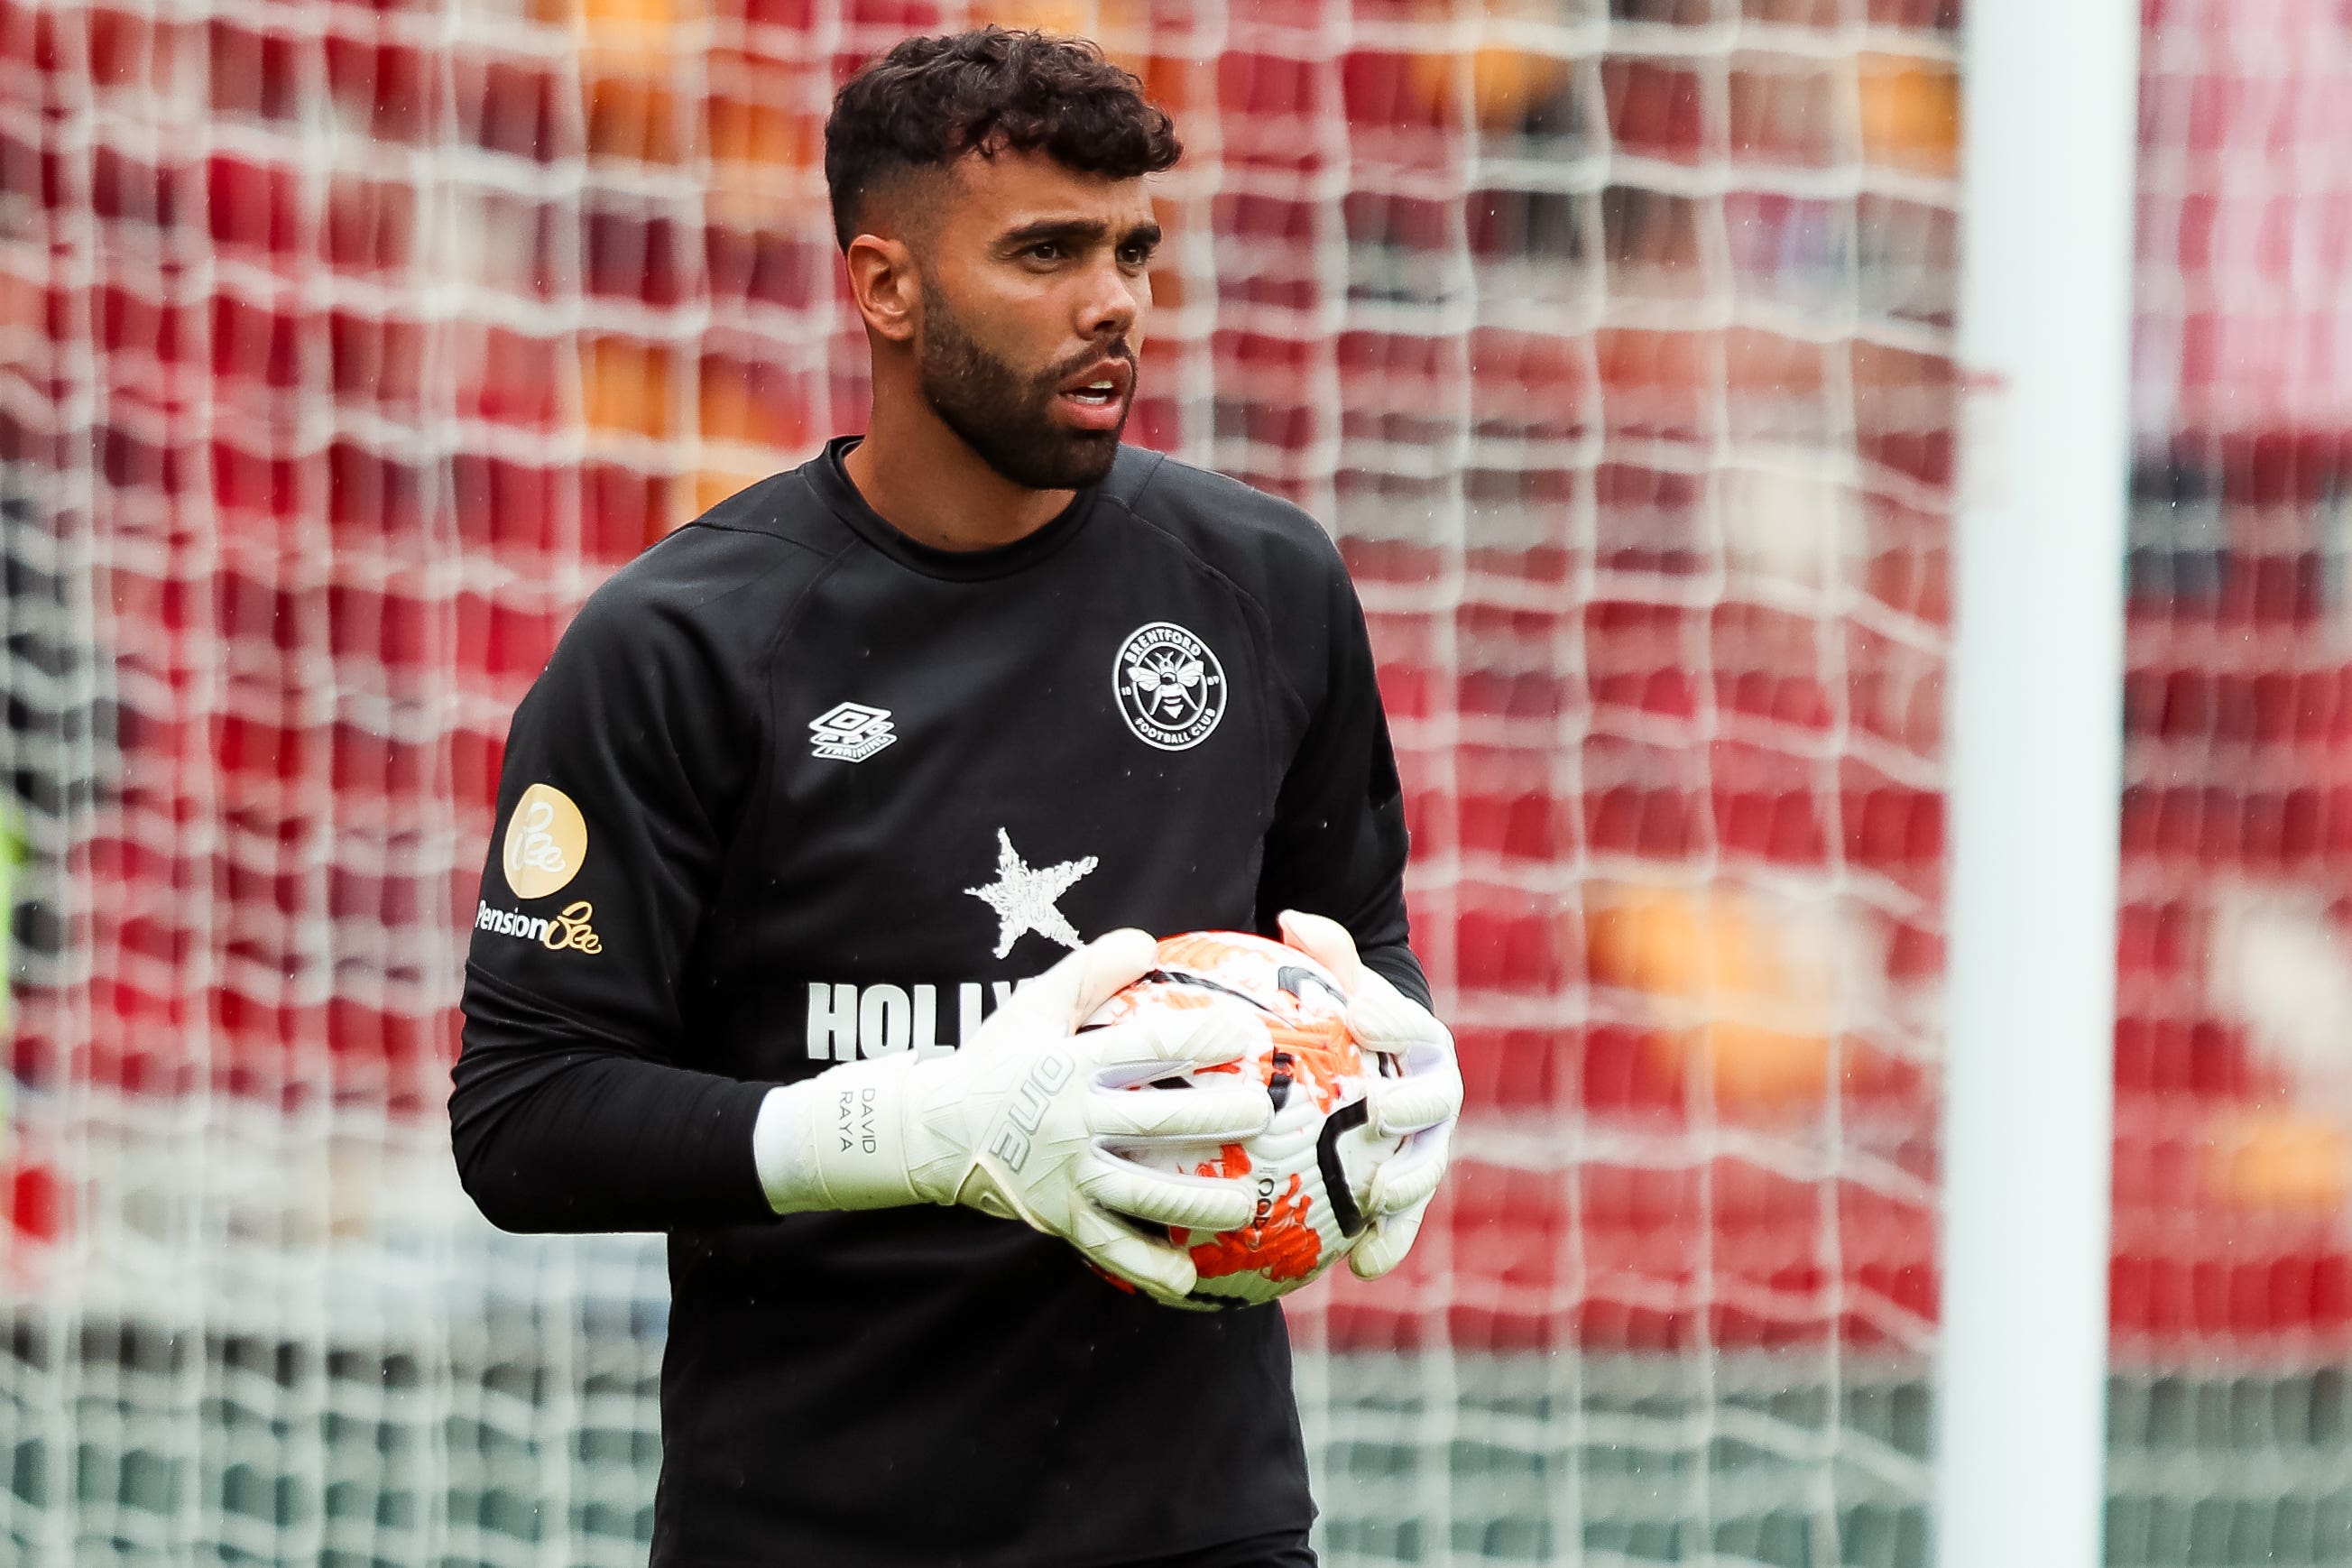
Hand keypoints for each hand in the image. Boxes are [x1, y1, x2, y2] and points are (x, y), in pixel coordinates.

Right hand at [800, 929, 1273, 1303]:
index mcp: (1070, 1064)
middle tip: (1262, 1113)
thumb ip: (1091, 971)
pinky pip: (1109, 1246)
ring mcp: (1066, 1174)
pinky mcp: (1059, 1216)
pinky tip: (1187, 1279)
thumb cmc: (998, 1060)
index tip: (1246, 1033)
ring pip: (1141, 1192)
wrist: (932, 1130)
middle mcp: (1071, 1120)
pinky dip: (1146, 1266)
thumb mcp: (1034, 1005)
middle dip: (1213, 1118)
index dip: (1196, 1038)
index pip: (1142, 1048)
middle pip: (1153, 1122)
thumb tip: (1147, 940)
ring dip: (1198, 1202)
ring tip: (1249, 1205)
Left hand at [1277, 910, 1461, 1278]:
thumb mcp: (1335, 987)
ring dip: (1408, 1183)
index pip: (1411, 1026)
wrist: (1372, 1074)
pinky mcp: (1411, 1190)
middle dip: (1412, 1104)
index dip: (1391, 1019)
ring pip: (1426, 1165)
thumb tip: (1291, 917)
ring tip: (1378, 1198)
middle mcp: (1433, 1093)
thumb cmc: (1345, 1024)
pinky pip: (1405, 1221)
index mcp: (1418, 1041)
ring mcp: (1427, 1145)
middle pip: (1433, 1100)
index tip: (1358, 1016)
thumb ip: (1322, 956)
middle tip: (1379, 1108)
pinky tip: (1362, 1269)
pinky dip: (1390, 1242)